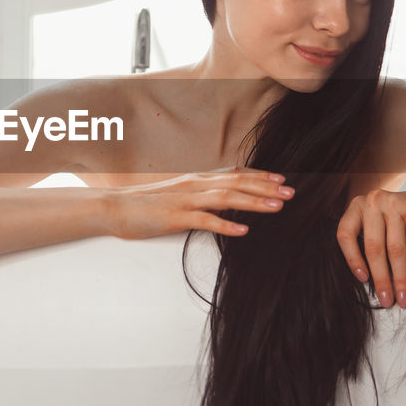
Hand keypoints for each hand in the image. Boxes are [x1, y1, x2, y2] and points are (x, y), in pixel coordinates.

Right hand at [104, 166, 294, 240]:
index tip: (282, 180)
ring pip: (227, 198)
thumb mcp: (177, 193)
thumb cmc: (145, 204)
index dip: (260, 177)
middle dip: (266, 188)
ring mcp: (186, 200)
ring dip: (254, 202)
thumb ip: (199, 193)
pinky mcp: (176, 217)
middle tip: (291, 192)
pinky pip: (205, 221)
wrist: (114, 207)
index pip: (235, 174)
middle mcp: (195, 185)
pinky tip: (244, 231)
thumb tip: (222, 194)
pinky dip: (226, 225)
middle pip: (237, 183)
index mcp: (197, 179)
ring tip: (276, 207)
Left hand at [335, 188, 405, 308]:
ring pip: (396, 248)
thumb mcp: (378, 224)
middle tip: (386, 300)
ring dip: (401, 278)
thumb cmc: (401, 219)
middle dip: (381, 278)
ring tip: (403, 298)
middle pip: (373, 247)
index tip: (363, 280)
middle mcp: (374, 201)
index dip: (352, 259)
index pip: (345, 234)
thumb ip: (366, 241)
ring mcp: (395, 203)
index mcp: (357, 206)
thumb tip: (365, 280)